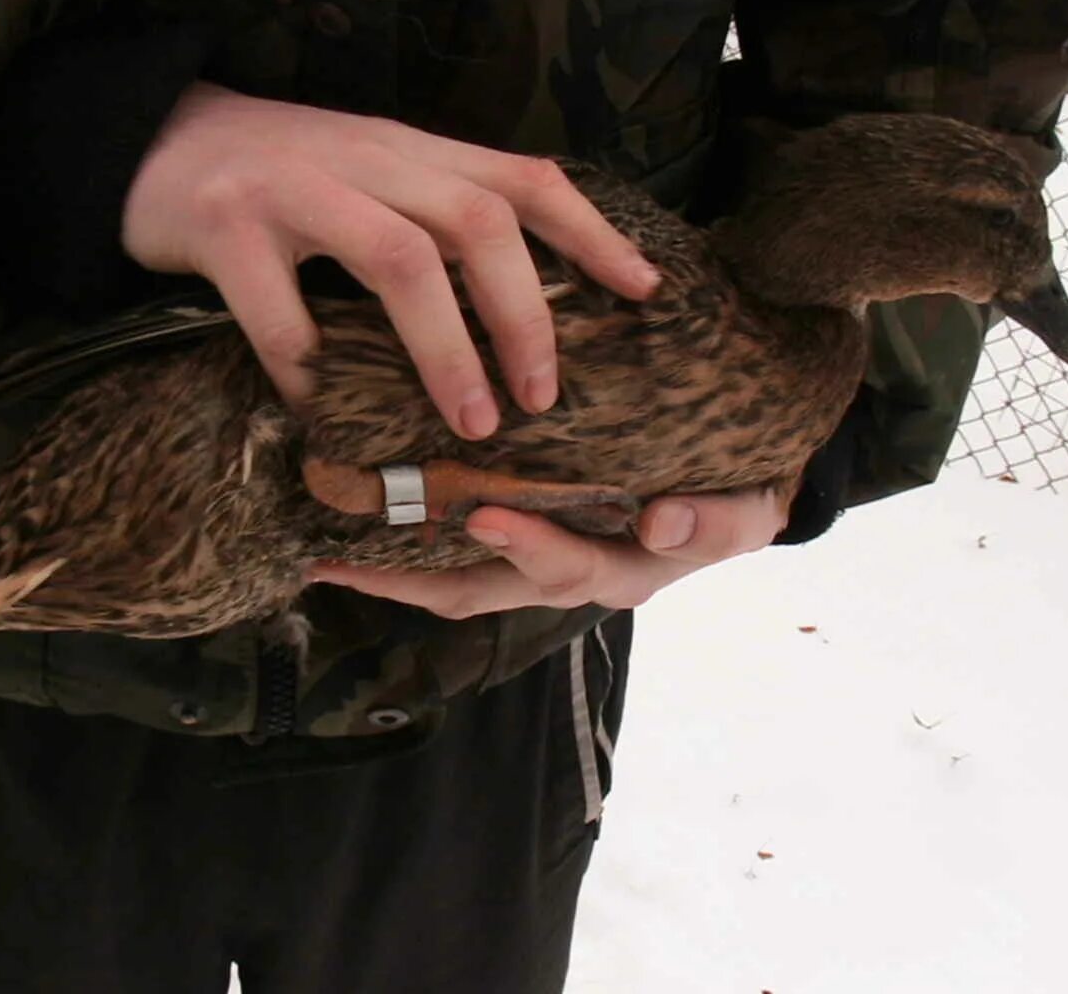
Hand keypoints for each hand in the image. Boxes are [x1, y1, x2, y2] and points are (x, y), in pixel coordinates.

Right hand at [122, 84, 659, 438]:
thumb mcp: (368, 175)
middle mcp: (365, 157)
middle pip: (477, 221)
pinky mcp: (224, 223)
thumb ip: (431, 214)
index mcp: (410, 150)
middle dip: (526, 314)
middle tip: (545, 397)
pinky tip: (322, 413)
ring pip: (399, 258)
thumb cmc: (275, 175)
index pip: (522, 176)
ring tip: (474, 421)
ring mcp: (294, 185)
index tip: (647, 291)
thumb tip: (517, 299)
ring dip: (447, 348)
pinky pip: (278, 309)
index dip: (592, 232)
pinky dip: (309, 368)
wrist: (149, 137)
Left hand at [308, 489, 788, 617]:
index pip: (562, 567)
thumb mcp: (747, 512)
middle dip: (407, 582)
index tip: (486, 516)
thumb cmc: (740, 495)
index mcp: (620, 570)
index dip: (525, 546)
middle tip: (339, 563)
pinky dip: (411, 532)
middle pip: (478, 587)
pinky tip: (359, 513)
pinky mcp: (523, 523)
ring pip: (455, 574)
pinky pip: (458, 543)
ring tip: (321, 550)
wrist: (740, 480)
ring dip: (390, 567)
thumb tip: (660, 520)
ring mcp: (541, 553)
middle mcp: (568, 571)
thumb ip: (714, 523)